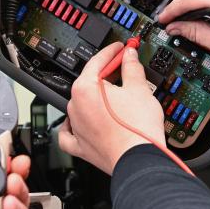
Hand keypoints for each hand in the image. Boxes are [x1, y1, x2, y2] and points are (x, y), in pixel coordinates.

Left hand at [59, 42, 164, 174]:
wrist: (139, 159)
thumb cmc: (138, 129)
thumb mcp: (139, 89)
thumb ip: (131, 67)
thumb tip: (129, 56)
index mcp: (85, 88)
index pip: (97, 62)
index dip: (111, 52)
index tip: (120, 49)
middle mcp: (75, 107)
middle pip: (88, 83)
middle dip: (104, 76)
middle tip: (121, 69)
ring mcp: (76, 128)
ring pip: (79, 106)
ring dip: (93, 99)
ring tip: (113, 97)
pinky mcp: (80, 147)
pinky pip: (69, 134)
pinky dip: (73, 127)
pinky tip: (79, 123)